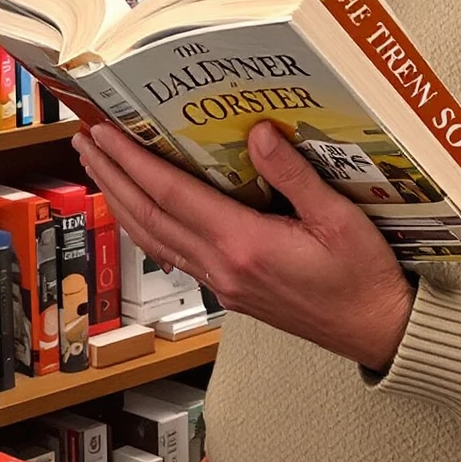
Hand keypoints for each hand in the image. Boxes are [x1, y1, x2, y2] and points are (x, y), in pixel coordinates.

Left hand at [73, 119, 415, 370]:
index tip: (104, 132)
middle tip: (85, 139)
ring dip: (121, 201)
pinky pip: (173, 255)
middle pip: (149, 217)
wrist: (376, 330)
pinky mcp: (230, 291)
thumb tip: (258, 133)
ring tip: (100, 167)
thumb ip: (295, 175)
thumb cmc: (364, 276)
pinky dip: (146, 227)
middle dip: (112, 176)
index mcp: (244, 245)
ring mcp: (223, 283)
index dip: (132, 161)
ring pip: (154, 239)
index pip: (172, 195)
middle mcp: (223, 267)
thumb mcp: (340, 218)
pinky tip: (140, 211)